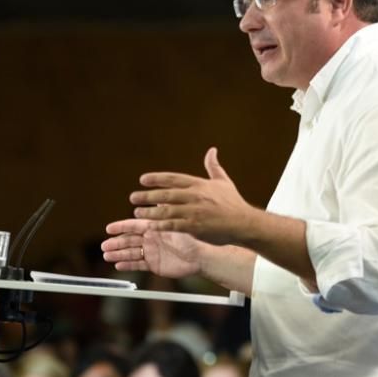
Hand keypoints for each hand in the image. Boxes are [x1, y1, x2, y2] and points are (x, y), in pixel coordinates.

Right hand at [101, 220, 200, 278]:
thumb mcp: (175, 225)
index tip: (108, 228)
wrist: (200, 256)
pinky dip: (128, 265)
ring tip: (107, 255)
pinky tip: (118, 265)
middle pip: (129, 240)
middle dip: (116, 243)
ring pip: (131, 253)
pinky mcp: (154, 265)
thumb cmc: (190, 239)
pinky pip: (138, 264)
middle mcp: (151, 239)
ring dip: (118, 254)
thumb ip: (165, 214)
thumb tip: (159, 198)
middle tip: (103, 245)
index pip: (134, 226)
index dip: (121, 227)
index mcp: (154, 227)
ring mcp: (152, 252)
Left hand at [130, 147, 257, 245]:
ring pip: (166, 211)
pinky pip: (173, 226)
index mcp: (199, 184)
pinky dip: (160, 226)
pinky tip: (150, 227)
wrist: (244, 222)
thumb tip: (212, 149)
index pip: (173, 179)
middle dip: (147, 196)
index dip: (156, 178)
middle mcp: (195, 196)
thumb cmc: (233, 202)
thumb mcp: (223, 181)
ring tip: (137, 213)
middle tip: (133, 197)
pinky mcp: (195, 227)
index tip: (143, 179)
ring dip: (149, 212)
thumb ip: (213, 166)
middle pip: (165, 195)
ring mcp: (194, 212)